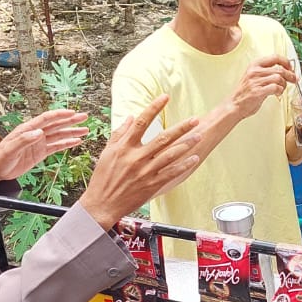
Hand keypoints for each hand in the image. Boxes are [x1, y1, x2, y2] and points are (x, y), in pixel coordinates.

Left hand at [0, 109, 90, 183]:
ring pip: (59, 135)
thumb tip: (39, 133)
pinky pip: (56, 146)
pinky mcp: (40, 152)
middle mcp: (35, 134)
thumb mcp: (10, 149)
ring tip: (85, 130)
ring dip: (72, 132)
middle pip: (56, 125)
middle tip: (84, 117)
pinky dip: (67, 143)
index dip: (60, 115)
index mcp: (27, 129)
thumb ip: (24, 140)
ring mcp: (39, 143)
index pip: (46, 119)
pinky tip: (76, 141)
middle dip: (71, 121)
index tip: (72, 112)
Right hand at [78, 95, 203, 229]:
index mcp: (124, 147)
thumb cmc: (103, 178)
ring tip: (199, 136)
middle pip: (163, 138)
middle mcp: (136, 157)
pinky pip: (171, 173)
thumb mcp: (106, 153)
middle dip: (181, 128)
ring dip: (187, 145)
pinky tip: (194, 158)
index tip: (165, 96)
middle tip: (195, 119)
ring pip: (170, 155)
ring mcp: (146, 172)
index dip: (154, 108)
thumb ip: (119, 134)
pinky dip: (183, 165)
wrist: (102, 204)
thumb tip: (130, 117)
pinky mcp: (152, 185)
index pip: (141, 122)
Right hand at [229, 57, 294, 121]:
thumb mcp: (254, 77)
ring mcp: (256, 81)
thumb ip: (267, 72)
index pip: (275, 57)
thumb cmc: (245, 93)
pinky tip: (277, 94)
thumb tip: (285, 71)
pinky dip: (280, 91)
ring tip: (281, 89)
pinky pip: (276, 87)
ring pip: (279, 78)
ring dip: (284, 85)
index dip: (286, 62)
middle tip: (294, 80)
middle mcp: (255, 71)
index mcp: (255, 65)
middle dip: (290, 75)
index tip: (291, 68)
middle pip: (280, 68)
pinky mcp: (258, 91)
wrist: (234, 105)